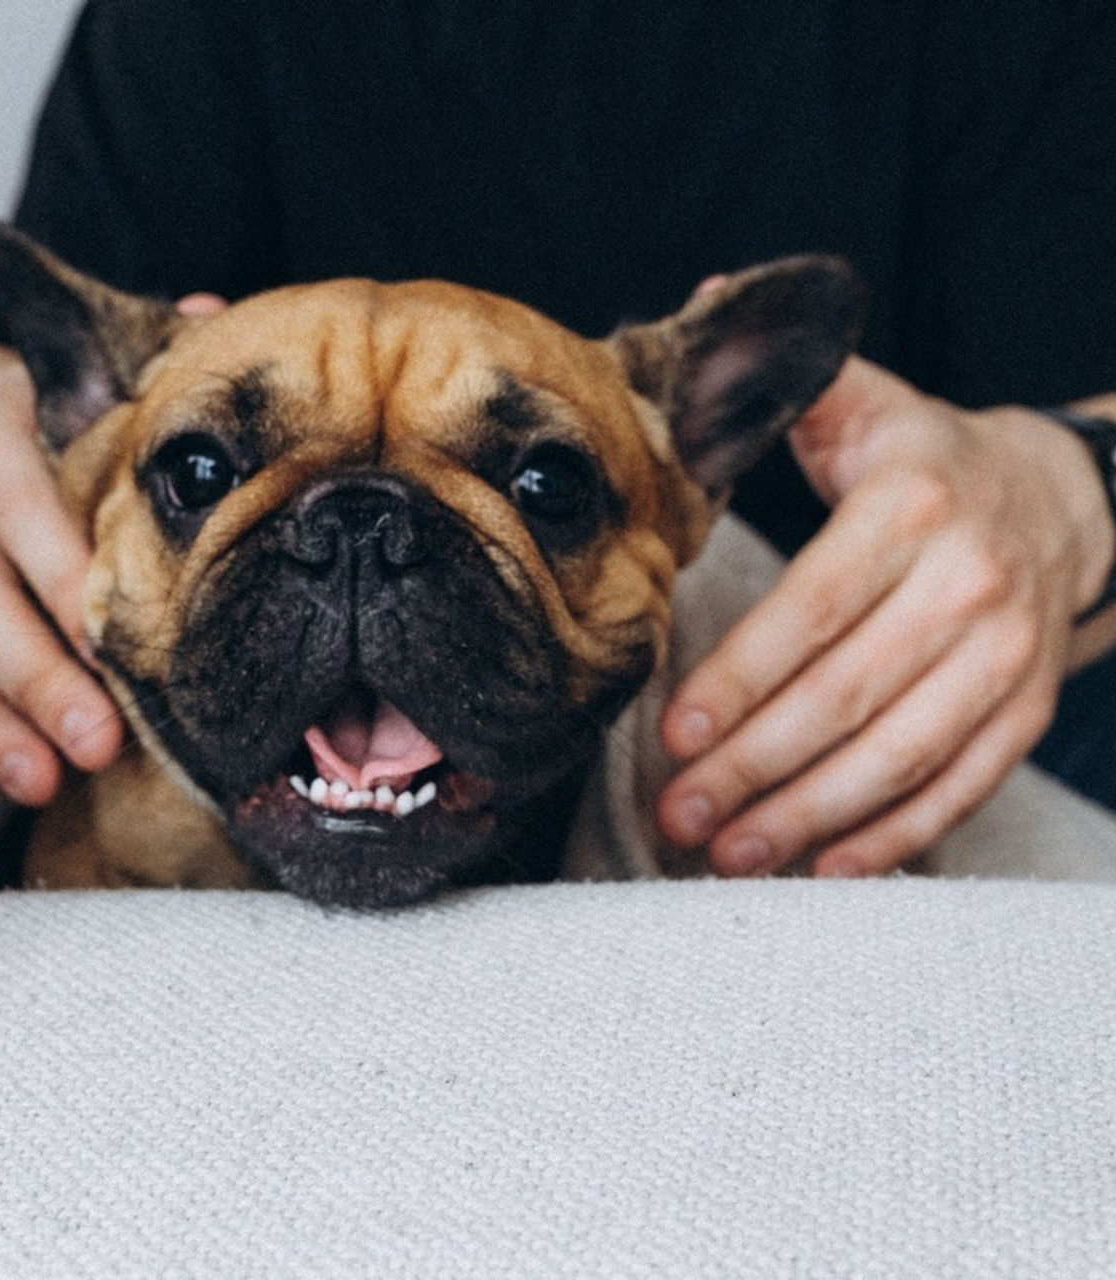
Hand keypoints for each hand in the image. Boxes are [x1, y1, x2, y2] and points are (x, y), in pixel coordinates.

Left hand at [656, 355, 1115, 876]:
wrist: (1056, 502)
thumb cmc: (921, 459)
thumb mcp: (863, 406)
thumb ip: (789, 382)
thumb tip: (705, 302)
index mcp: (912, 504)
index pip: (810, 611)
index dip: (740, 680)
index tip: (675, 735)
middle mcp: (970, 582)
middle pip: (844, 697)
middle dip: (753, 767)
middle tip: (679, 816)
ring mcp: (1007, 655)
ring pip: (897, 756)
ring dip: (808, 817)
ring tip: (729, 854)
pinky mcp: (1025, 708)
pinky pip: (958, 786)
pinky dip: (891, 836)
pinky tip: (825, 868)